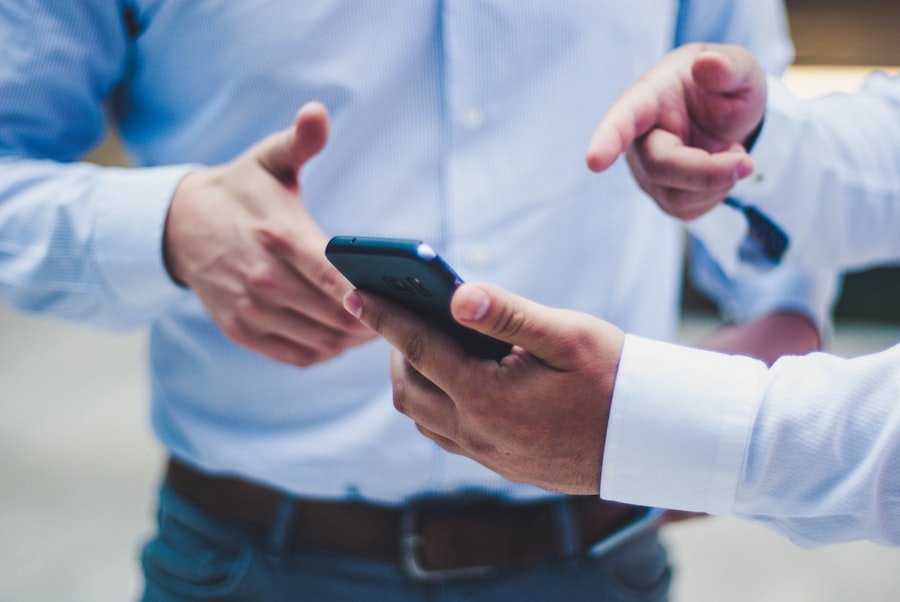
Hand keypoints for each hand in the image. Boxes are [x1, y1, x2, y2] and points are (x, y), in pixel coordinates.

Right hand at [163, 102, 374, 366]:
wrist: (180, 226)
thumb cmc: (240, 191)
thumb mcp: (268, 159)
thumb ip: (300, 141)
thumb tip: (317, 113)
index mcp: (278, 235)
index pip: (333, 276)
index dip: (368, 295)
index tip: (398, 299)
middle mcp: (262, 278)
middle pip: (334, 315)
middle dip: (373, 320)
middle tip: (401, 315)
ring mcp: (250, 308)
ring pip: (320, 341)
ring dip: (353, 340)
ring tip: (379, 327)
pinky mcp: (241, 330)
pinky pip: (297, 355)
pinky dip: (326, 352)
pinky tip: (343, 339)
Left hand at [345, 282, 624, 494]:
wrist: (650, 438)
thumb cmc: (613, 377)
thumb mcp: (566, 335)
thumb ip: (508, 313)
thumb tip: (457, 294)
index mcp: (487, 397)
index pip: (418, 349)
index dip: (384, 317)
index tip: (354, 292)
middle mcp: (478, 433)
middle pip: (408, 389)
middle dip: (394, 349)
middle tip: (400, 314)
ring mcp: (486, 455)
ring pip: (422, 417)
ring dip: (412, 379)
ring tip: (423, 343)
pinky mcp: (499, 465)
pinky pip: (445, 434)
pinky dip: (434, 403)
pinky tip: (453, 379)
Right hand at [586, 43, 766, 219]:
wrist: (728, 117)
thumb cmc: (725, 87)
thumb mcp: (740, 69)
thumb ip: (729, 66)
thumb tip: (708, 65)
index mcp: (649, 98)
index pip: (622, 119)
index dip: (607, 140)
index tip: (595, 161)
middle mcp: (638, 139)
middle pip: (660, 167)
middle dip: (707, 172)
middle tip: (747, 163)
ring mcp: (646, 172)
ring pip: (676, 196)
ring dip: (718, 182)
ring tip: (733, 152)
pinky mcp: (662, 196)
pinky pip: (688, 210)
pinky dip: (717, 194)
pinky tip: (720, 170)